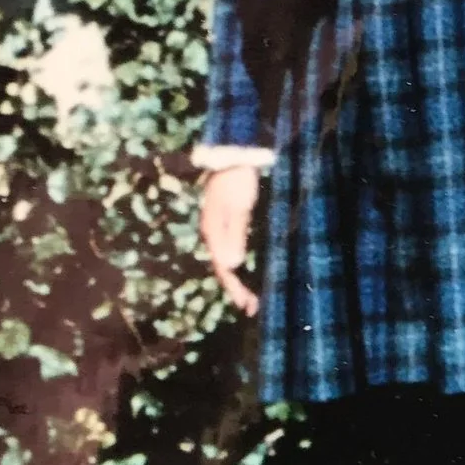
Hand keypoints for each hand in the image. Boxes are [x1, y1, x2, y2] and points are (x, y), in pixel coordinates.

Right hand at [200, 165, 261, 315]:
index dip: (233, 288)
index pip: (222, 268)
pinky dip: (239, 265)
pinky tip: (246, 271)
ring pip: (226, 261)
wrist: (235, 156)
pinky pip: (231, 250)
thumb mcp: (239, 208)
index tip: (246, 304)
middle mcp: (213, 234)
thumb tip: (231, 265)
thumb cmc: (238, 180)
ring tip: (251, 298)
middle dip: (236, 289)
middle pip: (223, 268)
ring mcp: (219, 228)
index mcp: (213, 232)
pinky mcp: (228, 221)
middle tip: (252, 308)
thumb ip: (235, 234)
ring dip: (238, 279)